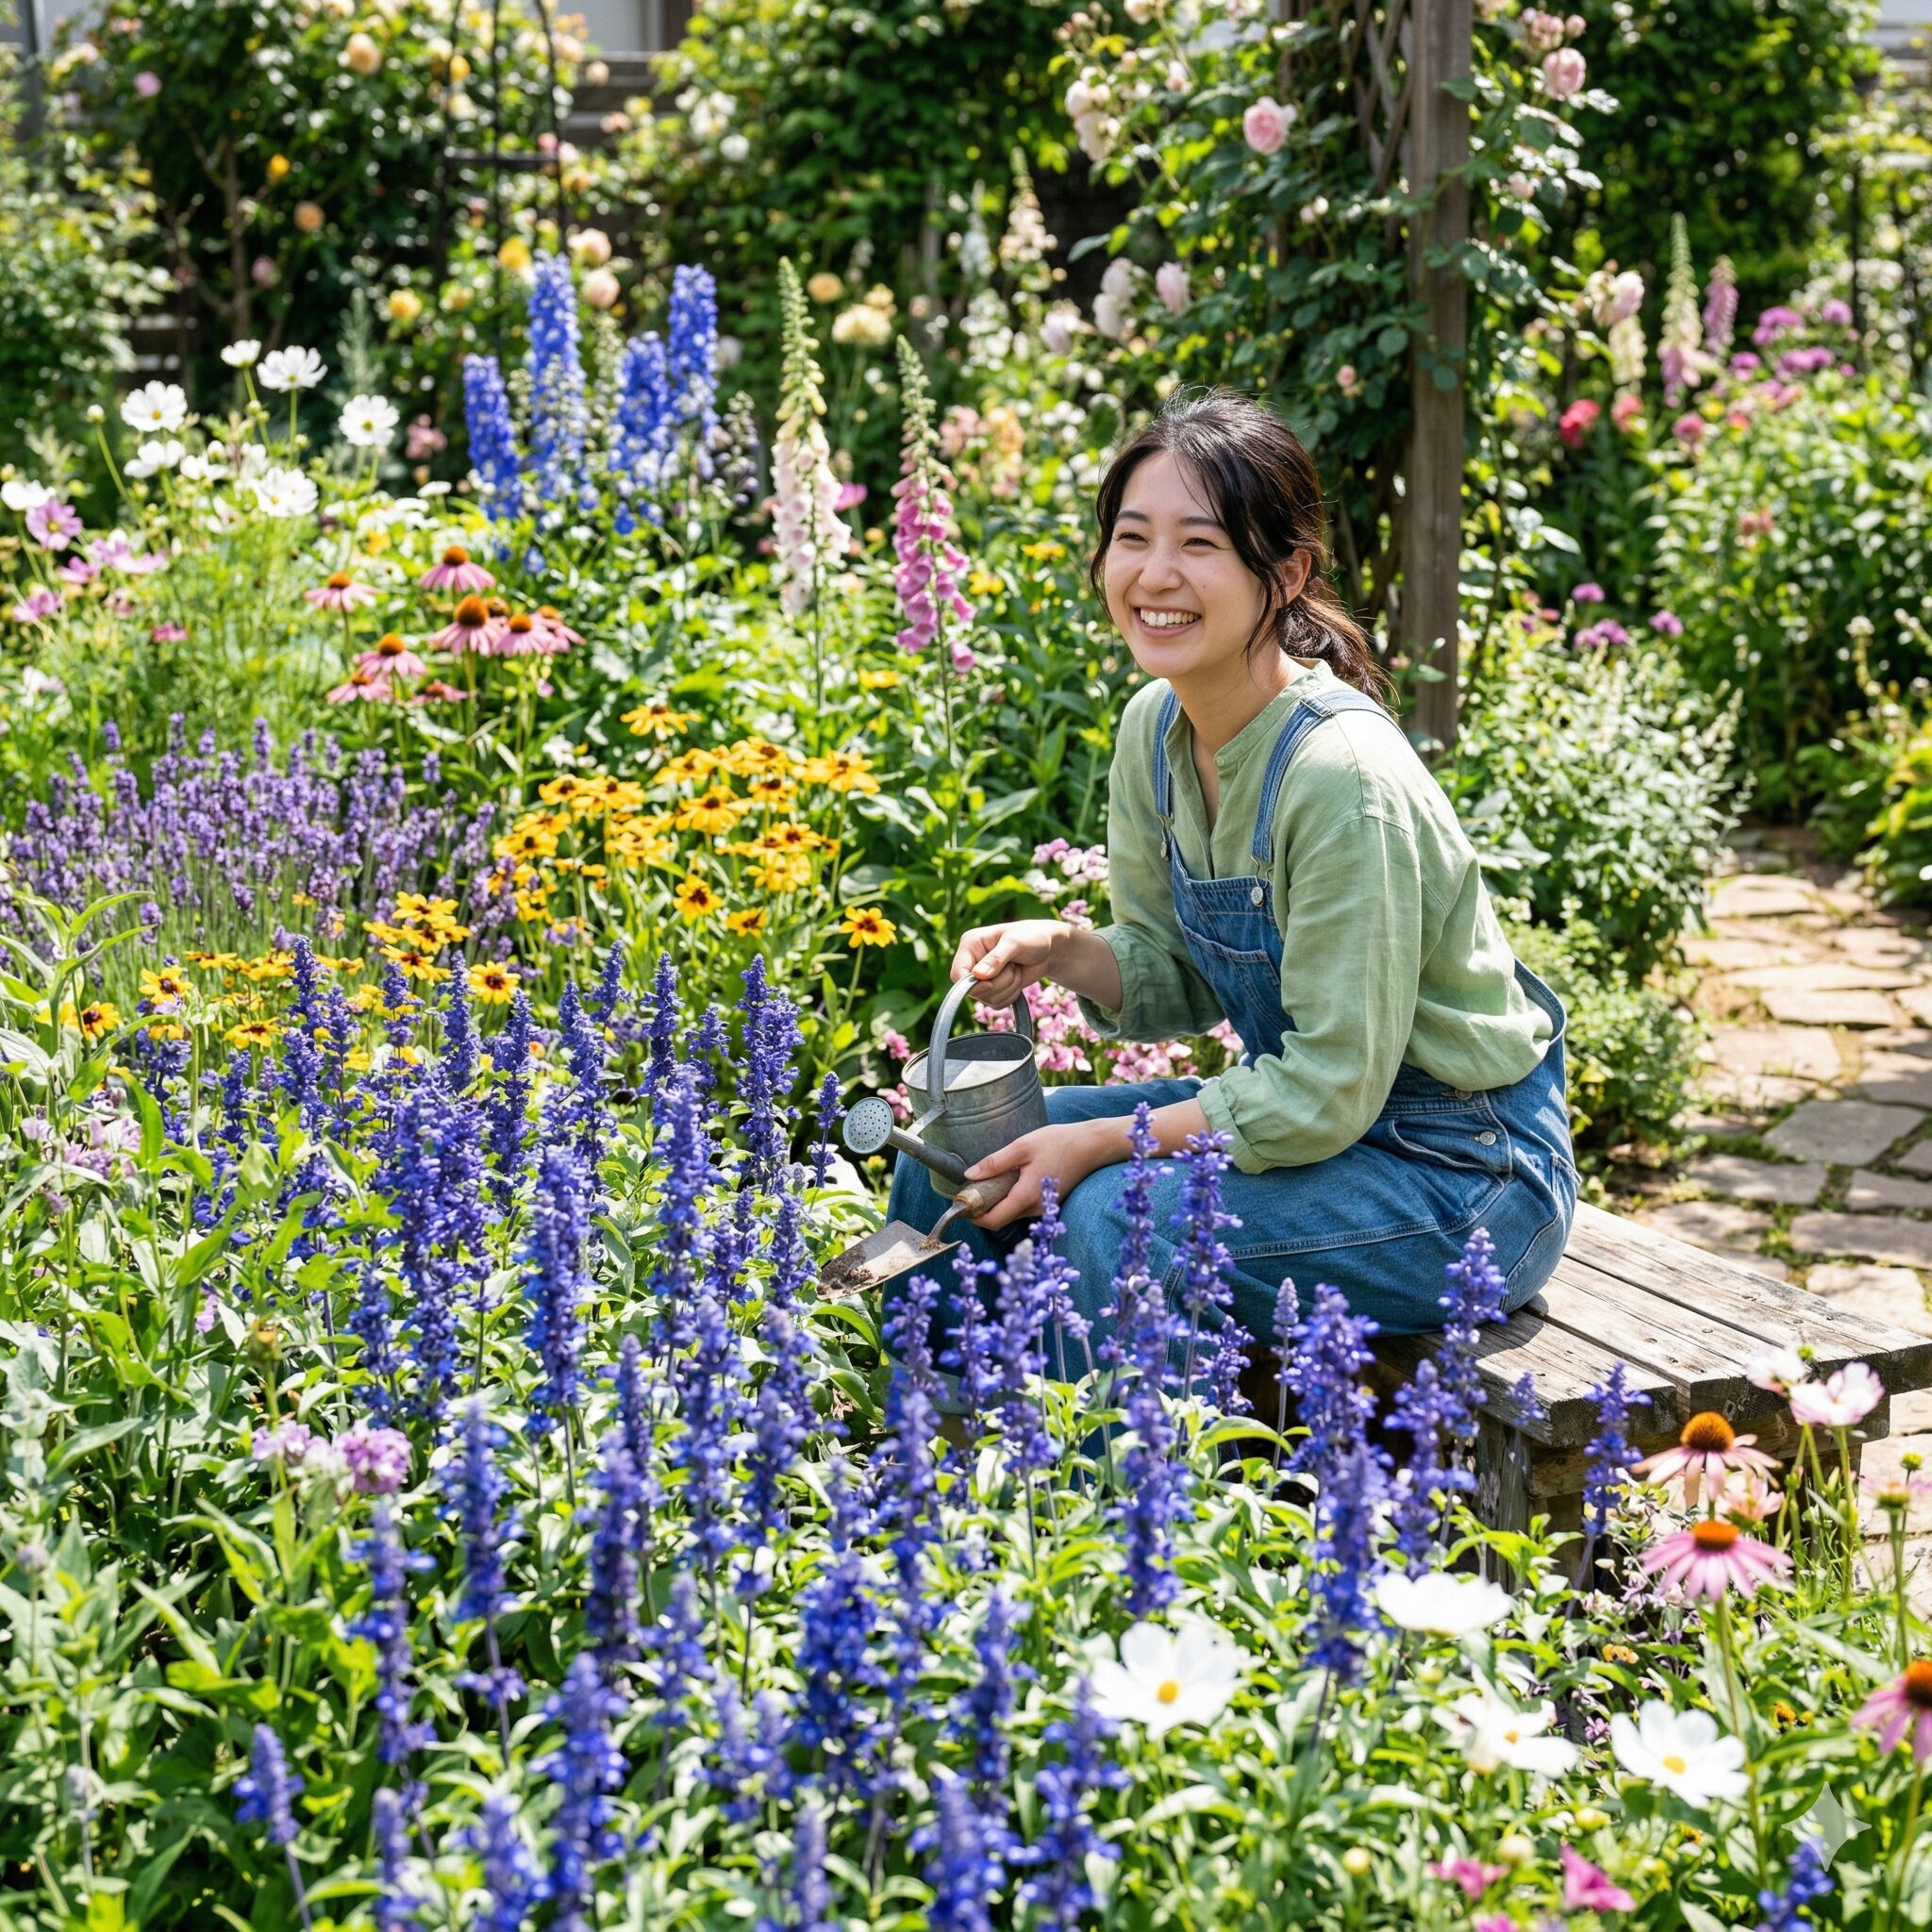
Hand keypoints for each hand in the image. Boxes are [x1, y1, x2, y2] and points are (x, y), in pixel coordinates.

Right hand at [951, 918, 1067, 1009]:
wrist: (1049, 949)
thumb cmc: (1032, 937)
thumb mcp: (1015, 943)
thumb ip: (996, 959)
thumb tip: (978, 975)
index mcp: (970, 944)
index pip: (957, 974)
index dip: (972, 985)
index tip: (990, 983)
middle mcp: (972, 962)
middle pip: (973, 990)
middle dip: (999, 983)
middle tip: (1014, 966)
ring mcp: (982, 977)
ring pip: (987, 998)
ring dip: (1008, 987)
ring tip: (1016, 969)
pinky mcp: (993, 989)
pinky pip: (997, 1004)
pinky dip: (1011, 994)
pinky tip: (1017, 978)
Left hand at [963, 1119, 1121, 1231]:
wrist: (1092, 1146)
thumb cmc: (1059, 1142)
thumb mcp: (1023, 1147)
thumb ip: (995, 1162)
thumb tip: (970, 1175)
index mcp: (1026, 1196)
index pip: (993, 1220)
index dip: (973, 1215)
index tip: (962, 1201)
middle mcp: (1035, 1209)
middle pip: (1000, 1219)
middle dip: (983, 1208)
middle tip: (973, 1186)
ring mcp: (1043, 1208)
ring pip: (1011, 1213)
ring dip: (997, 1202)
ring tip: (990, 1179)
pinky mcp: (1047, 1203)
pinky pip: (1023, 1207)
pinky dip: (1010, 1198)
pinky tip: (1010, 1179)